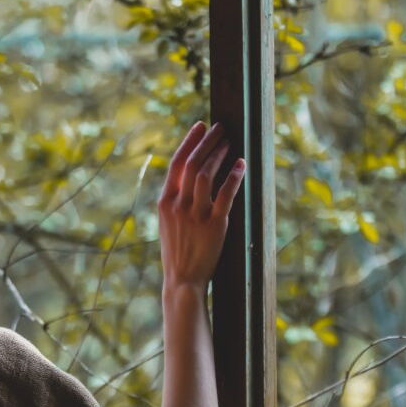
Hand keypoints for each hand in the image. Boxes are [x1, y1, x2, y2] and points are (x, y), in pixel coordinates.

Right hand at [158, 121, 245, 288]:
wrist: (182, 280)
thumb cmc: (178, 251)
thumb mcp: (168, 222)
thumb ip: (176, 199)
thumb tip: (189, 176)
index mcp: (165, 202)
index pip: (177, 163)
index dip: (190, 141)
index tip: (201, 126)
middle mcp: (178, 205)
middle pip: (193, 163)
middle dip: (208, 142)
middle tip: (221, 128)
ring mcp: (195, 215)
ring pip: (206, 175)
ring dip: (219, 154)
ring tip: (229, 143)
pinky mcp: (214, 225)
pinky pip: (225, 195)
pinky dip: (233, 176)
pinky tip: (240, 165)